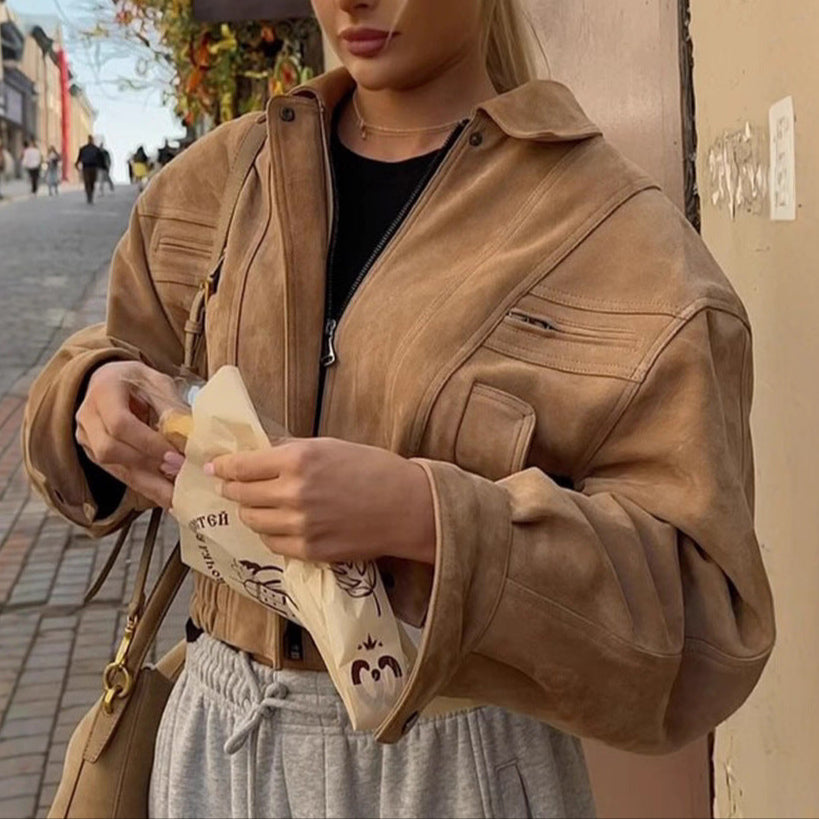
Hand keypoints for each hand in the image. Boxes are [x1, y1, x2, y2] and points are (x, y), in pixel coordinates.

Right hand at [75, 361, 184, 507]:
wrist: (108, 380)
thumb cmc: (136, 380)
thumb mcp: (157, 382)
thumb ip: (170, 406)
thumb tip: (191, 437)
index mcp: (104, 391)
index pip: (120, 424)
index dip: (148, 443)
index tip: (175, 456)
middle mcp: (87, 416)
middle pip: (110, 450)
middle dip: (148, 467)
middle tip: (179, 478)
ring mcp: (86, 438)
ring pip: (112, 468)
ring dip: (147, 484)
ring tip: (175, 497)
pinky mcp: (94, 454)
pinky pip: (118, 474)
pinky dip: (143, 486)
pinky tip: (164, 495)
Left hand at [211, 438, 435, 564]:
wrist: (407, 507)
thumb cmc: (373, 469)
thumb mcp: (329, 445)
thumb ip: (291, 451)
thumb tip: (260, 454)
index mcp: (298, 459)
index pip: (242, 466)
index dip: (223, 467)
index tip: (214, 467)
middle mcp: (293, 492)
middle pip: (241, 495)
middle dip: (231, 489)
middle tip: (230, 486)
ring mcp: (300, 525)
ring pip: (253, 521)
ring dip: (249, 512)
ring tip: (254, 505)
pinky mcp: (309, 550)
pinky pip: (272, 543)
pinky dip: (269, 533)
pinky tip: (277, 524)